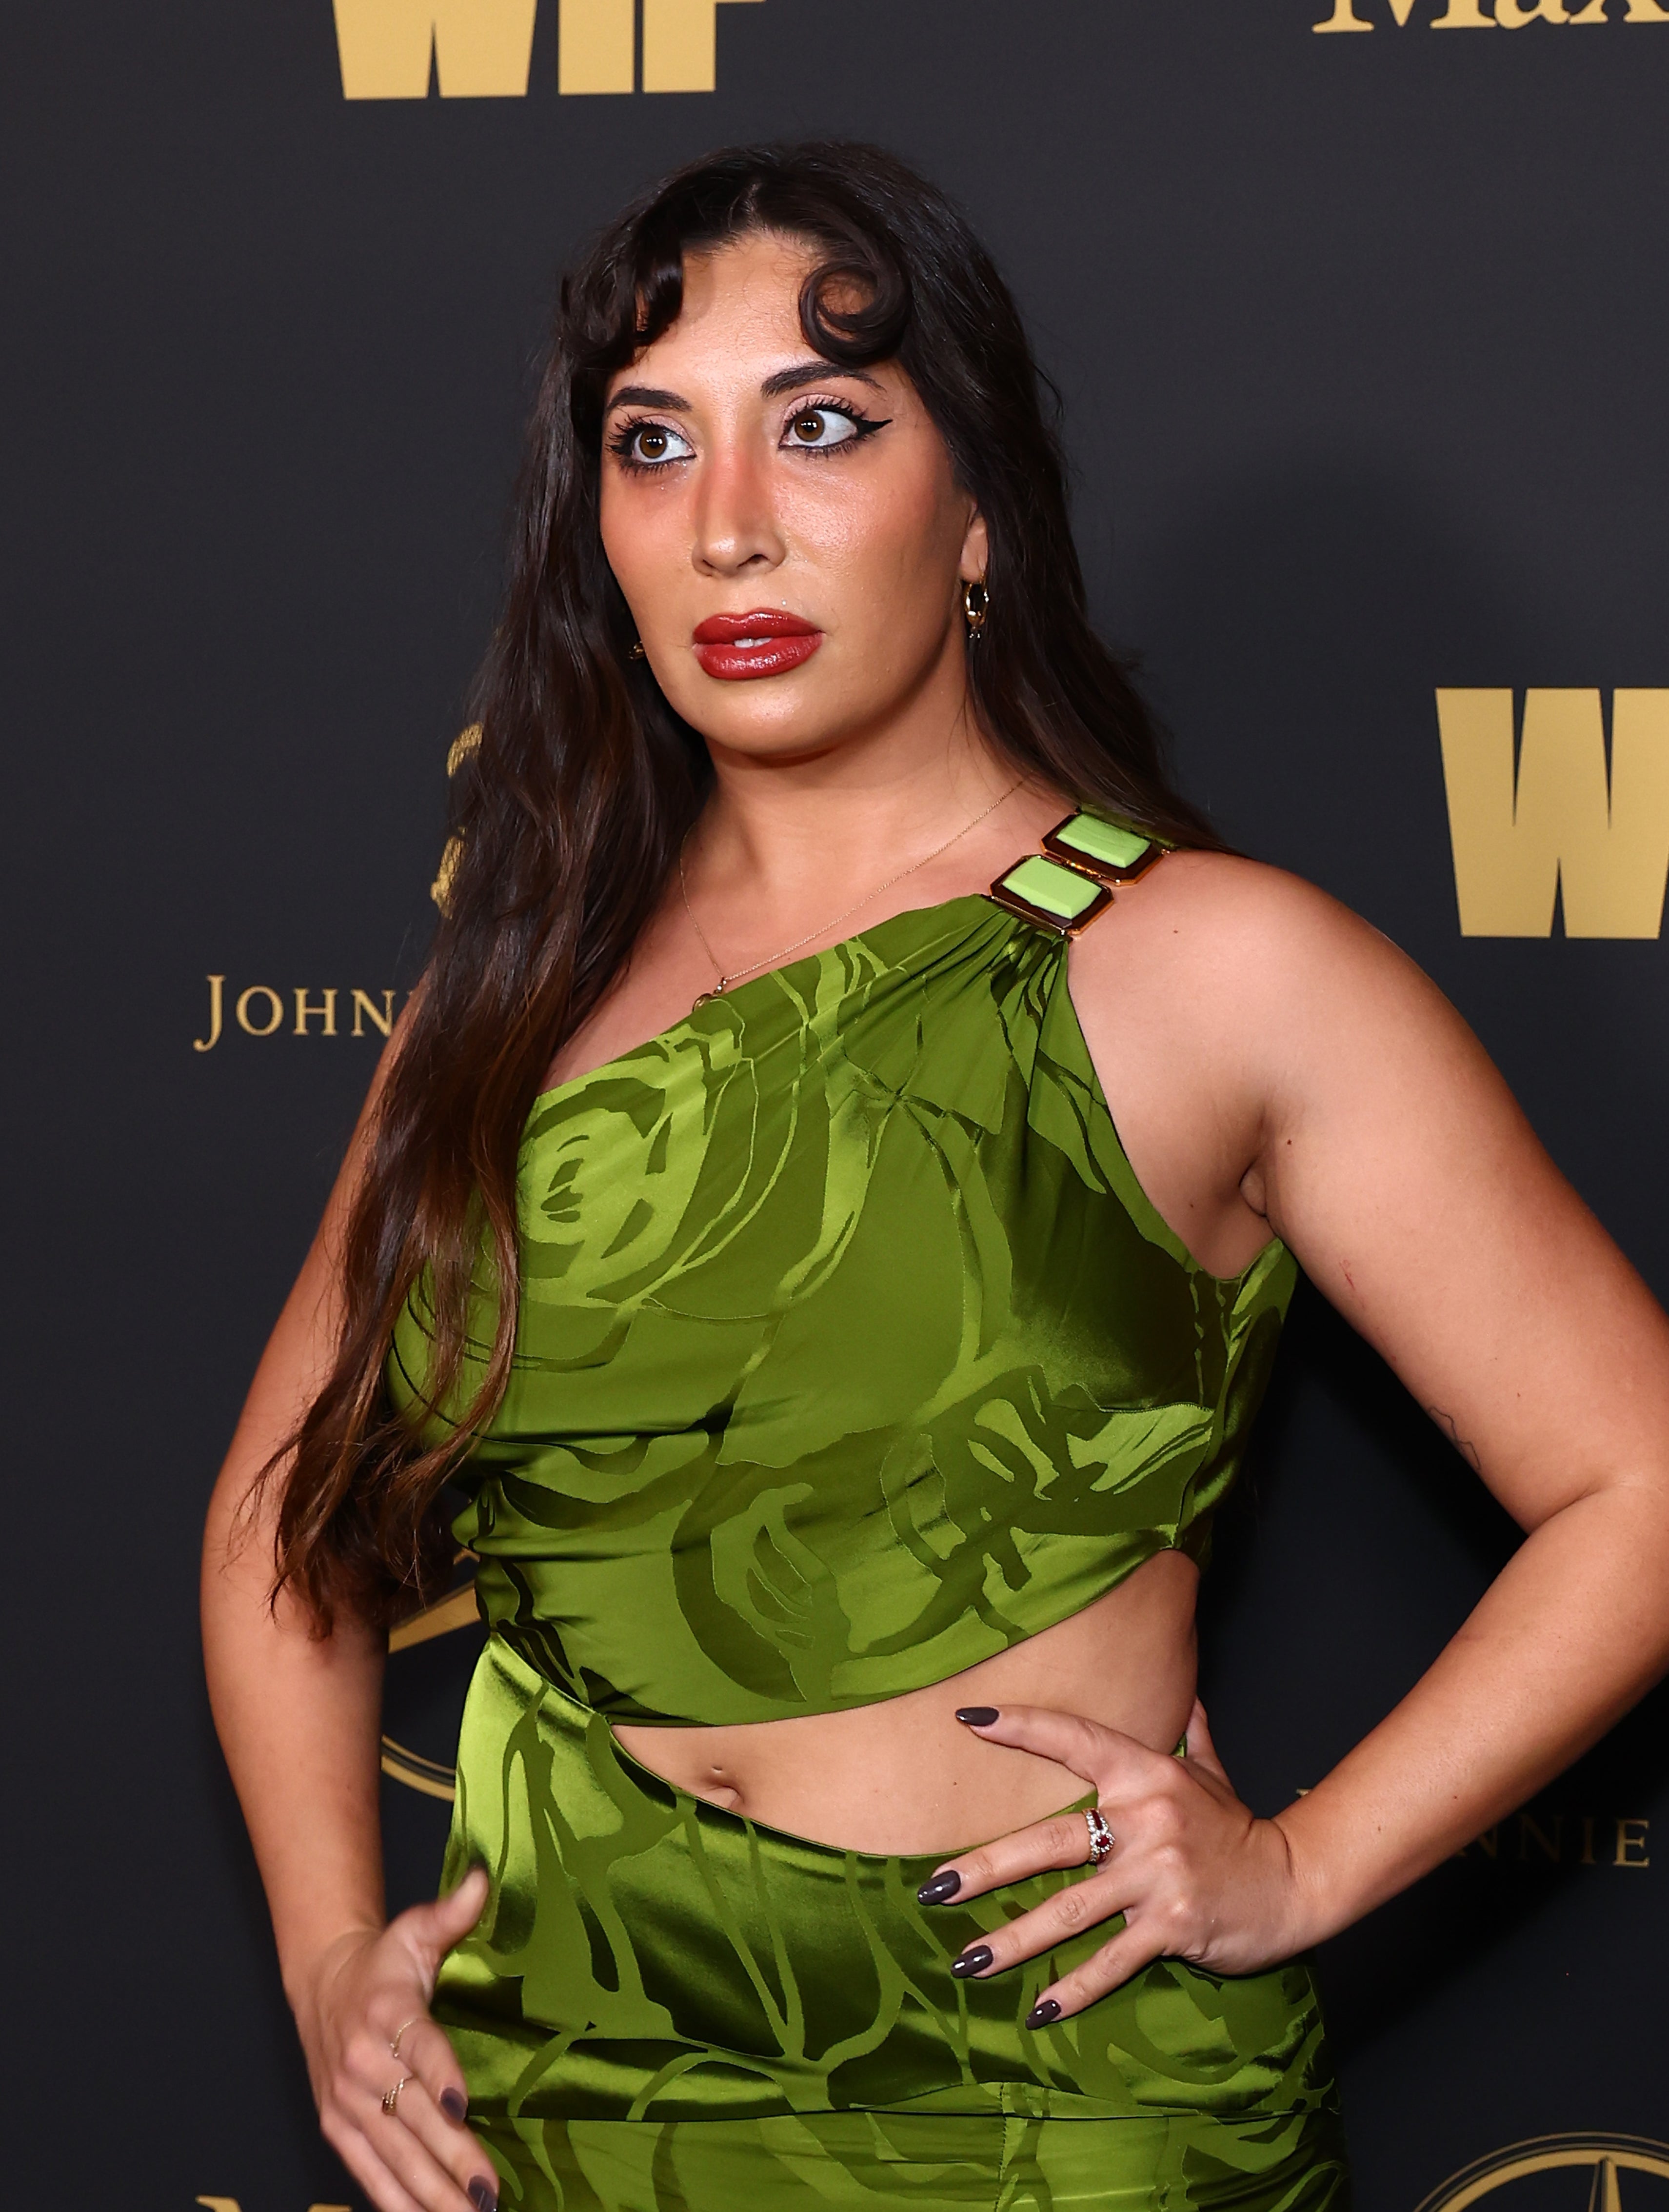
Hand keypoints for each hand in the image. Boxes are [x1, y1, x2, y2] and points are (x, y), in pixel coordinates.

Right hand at [293, 1865, 498, 2211]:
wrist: (321, 1981)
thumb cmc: (384, 1959)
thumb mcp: (416, 1928)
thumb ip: (452, 1912)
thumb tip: (483, 1879)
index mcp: (387, 2012)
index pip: (419, 2046)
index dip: (439, 2075)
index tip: (461, 2103)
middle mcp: (363, 2063)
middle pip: (413, 2116)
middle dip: (452, 2158)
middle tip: (488, 2191)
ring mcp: (347, 2102)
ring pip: (393, 2156)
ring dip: (431, 2193)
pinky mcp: (337, 2128)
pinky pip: (368, 2174)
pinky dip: (397, 2203)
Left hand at [922, 1701, 1309, 2023]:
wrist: (1295, 1881)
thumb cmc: (1239, 1828)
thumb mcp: (1211, 1774)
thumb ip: (1191, 1732)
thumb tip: (1184, 1690)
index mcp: (1146, 1773)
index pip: (1073, 1739)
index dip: (1022, 1726)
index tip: (969, 1721)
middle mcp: (1146, 1820)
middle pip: (1048, 1842)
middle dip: (986, 1867)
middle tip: (933, 1888)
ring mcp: (1157, 1876)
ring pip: (1069, 1911)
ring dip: (1012, 1941)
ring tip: (965, 1963)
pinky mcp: (1173, 1925)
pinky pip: (1112, 1959)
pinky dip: (1075, 1987)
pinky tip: (1039, 2009)